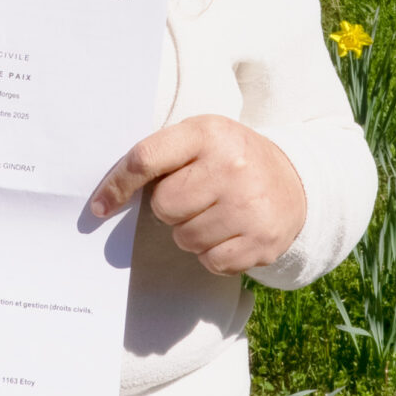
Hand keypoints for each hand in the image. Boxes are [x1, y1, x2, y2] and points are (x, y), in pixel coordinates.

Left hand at [89, 115, 305, 275]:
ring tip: (216, 213)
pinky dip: (212, 253)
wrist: (296, 182)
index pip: (146, 159)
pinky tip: (230, 232)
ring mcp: (250, 206)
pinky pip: (210, 261)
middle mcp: (231, 167)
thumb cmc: (231, 159)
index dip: (117, 184)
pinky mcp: (262, 241)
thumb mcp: (202, 138)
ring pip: (185, 238)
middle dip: (172, 207)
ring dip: (192, 232)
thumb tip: (105, 200)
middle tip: (196, 196)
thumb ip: (161, 156)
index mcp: (209, 133)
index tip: (99, 206)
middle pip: (164, 206)